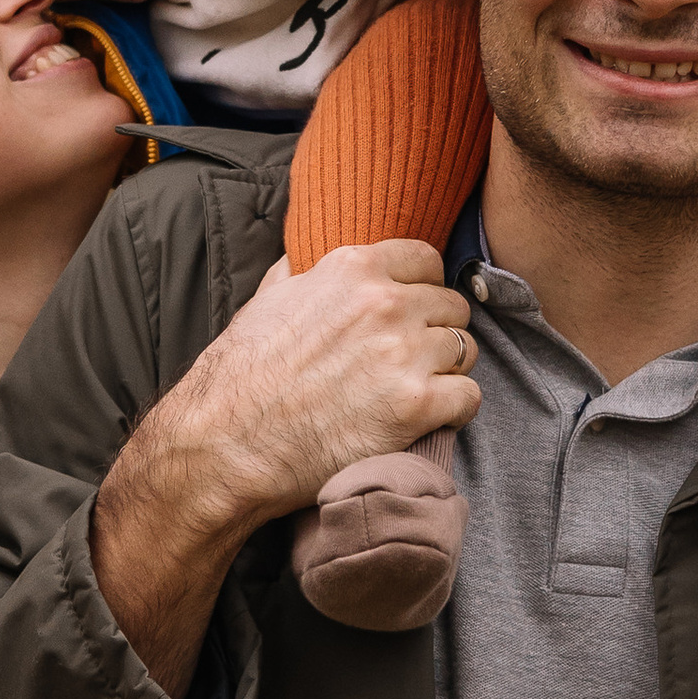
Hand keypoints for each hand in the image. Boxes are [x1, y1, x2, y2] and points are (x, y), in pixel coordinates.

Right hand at [91, 243, 477, 695]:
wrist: (228, 443)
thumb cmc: (242, 376)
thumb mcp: (266, 300)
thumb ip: (301, 271)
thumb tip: (306, 255)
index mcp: (351, 269)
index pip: (427, 260)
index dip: (424, 288)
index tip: (413, 313)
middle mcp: (384, 302)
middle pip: (452, 306)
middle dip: (435, 332)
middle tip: (409, 362)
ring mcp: (404, 353)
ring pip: (465, 350)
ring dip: (446, 372)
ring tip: (414, 392)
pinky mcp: (417, 405)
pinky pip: (469, 396)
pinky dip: (454, 410)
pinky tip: (425, 419)